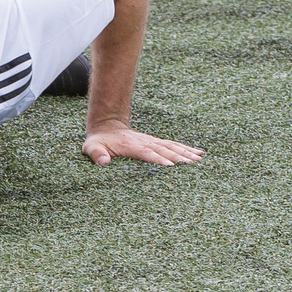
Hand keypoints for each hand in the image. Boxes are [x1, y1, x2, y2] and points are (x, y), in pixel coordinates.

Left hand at [80, 124, 203, 167]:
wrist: (106, 126)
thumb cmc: (98, 141)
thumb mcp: (91, 147)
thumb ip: (96, 154)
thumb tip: (103, 162)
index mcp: (130, 146)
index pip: (146, 153)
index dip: (157, 159)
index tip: (170, 165)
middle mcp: (144, 143)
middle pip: (163, 150)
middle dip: (178, 157)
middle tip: (192, 164)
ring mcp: (151, 142)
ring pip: (171, 147)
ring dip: (185, 152)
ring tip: (199, 159)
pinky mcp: (156, 143)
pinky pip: (173, 145)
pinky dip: (186, 149)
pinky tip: (199, 153)